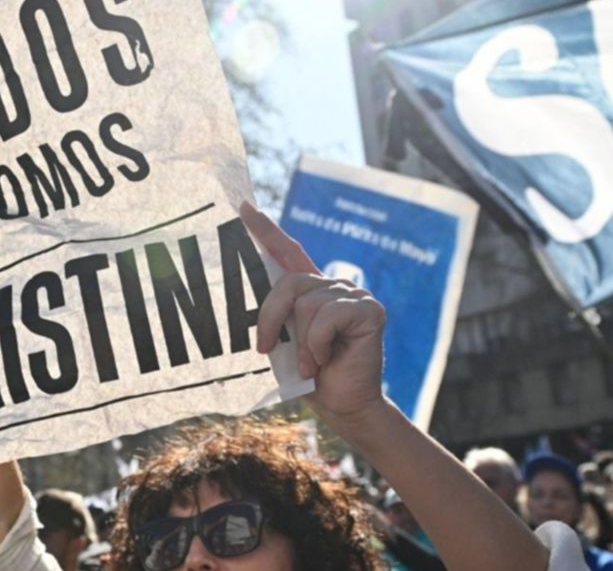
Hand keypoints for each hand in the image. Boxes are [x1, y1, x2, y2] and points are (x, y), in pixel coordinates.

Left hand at [242, 202, 387, 426]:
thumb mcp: (284, 342)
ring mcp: (354, 294)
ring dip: (301, 342)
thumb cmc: (311, 378)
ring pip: (306, 304)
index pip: (287, 252)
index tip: (243, 207)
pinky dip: (318, 343)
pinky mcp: (369, 309)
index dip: (265, 230)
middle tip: (264, 348)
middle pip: (289, 283)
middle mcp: (334, 285)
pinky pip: (327, 316)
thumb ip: (276, 316)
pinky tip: (328, 358)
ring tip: (311, 363)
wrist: (343, 406)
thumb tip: (252, 301)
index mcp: (312, 290)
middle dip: (270, 318)